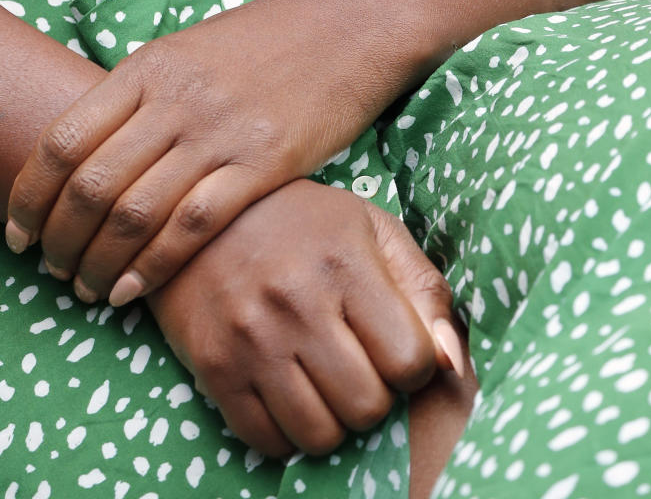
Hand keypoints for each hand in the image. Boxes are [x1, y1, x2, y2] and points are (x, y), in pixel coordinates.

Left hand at [5, 0, 391, 304]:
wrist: (347, 28)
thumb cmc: (264, 44)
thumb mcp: (188, 51)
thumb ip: (139, 96)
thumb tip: (88, 153)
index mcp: (147, 67)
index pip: (62, 139)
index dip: (28, 195)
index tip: (17, 234)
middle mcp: (174, 99)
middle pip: (91, 183)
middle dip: (59, 240)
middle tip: (52, 272)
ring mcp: (218, 131)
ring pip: (135, 212)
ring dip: (99, 262)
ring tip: (87, 289)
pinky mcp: (263, 163)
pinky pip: (192, 226)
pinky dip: (153, 267)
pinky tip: (135, 290)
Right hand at [147, 179, 465, 457]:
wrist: (197, 209)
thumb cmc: (303, 221)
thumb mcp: (372, 229)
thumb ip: (425, 290)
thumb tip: (453, 364)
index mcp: (345, 263)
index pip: (411, 362)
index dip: (414, 365)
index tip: (394, 346)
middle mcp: (297, 302)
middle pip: (368, 407)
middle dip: (374, 395)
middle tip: (357, 364)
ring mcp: (252, 338)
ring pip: (320, 436)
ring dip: (331, 418)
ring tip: (323, 379)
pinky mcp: (214, 367)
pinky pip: (267, 441)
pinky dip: (285, 430)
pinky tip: (286, 389)